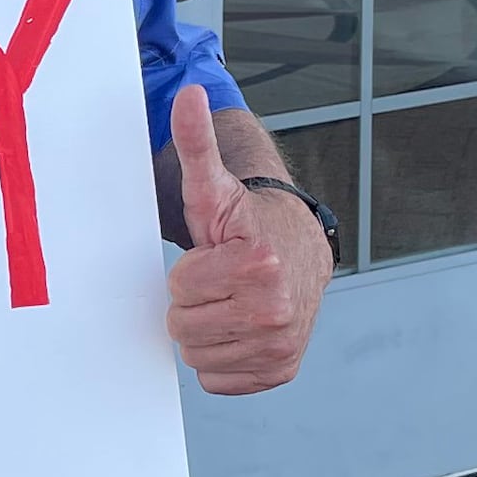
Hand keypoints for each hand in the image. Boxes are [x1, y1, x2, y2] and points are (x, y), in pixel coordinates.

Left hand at [163, 84, 326, 395]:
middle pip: (183, 328)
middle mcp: (276, 310)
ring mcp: (281, 345)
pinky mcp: (281, 370)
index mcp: (258, 263)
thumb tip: (189, 95)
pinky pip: (217, 381)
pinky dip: (221, 359)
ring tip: (229, 301)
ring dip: (204, 331)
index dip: (189, 270)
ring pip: (197, 357)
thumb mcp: (214, 185)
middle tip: (219, 280)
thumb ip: (198, 143)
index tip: (215, 255)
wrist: (297, 254)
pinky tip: (238, 327)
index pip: (179, 288)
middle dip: (193, 302)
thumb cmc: (245, 223)